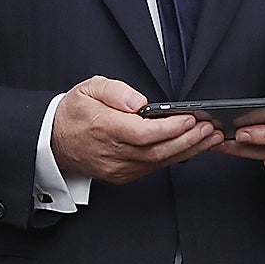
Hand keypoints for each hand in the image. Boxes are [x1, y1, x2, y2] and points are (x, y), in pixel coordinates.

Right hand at [50, 76, 219, 183]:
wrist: (55, 140)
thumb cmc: (75, 112)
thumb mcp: (89, 88)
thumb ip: (115, 91)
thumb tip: (138, 102)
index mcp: (103, 128)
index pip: (143, 133)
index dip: (170, 128)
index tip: (190, 118)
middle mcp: (111, 153)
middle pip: (156, 151)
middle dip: (188, 140)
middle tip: (209, 128)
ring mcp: (117, 168)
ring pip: (158, 162)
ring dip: (188, 150)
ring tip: (209, 137)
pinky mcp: (122, 175)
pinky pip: (152, 167)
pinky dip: (174, 157)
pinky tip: (191, 146)